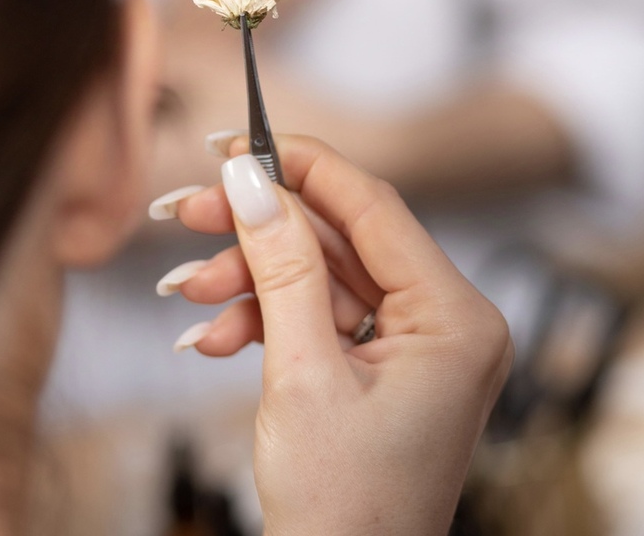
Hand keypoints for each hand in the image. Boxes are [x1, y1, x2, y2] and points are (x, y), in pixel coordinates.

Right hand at [154, 136, 512, 535]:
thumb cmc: (342, 511)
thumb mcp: (301, 374)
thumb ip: (280, 265)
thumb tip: (251, 179)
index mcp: (456, 318)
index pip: (373, 206)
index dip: (300, 166)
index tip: (235, 144)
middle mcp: (446, 321)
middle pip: (338, 238)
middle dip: (257, 232)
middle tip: (186, 213)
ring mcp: (415, 343)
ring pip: (319, 274)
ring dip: (249, 281)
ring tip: (189, 295)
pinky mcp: (383, 362)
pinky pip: (318, 314)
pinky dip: (263, 319)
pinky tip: (213, 335)